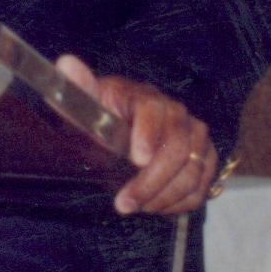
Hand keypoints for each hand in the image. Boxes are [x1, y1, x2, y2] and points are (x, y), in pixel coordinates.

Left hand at [55, 56, 218, 218]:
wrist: (118, 127)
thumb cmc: (99, 118)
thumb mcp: (82, 106)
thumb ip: (75, 89)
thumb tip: (67, 64)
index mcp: (143, 96)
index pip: (154, 110)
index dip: (148, 134)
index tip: (136, 160)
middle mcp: (176, 112)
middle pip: (178, 146)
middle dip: (152, 181)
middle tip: (124, 204)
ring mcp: (194, 135)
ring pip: (193, 169)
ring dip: (164, 196)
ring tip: (136, 207)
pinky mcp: (203, 157)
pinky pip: (202, 185)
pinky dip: (180, 203)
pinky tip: (155, 206)